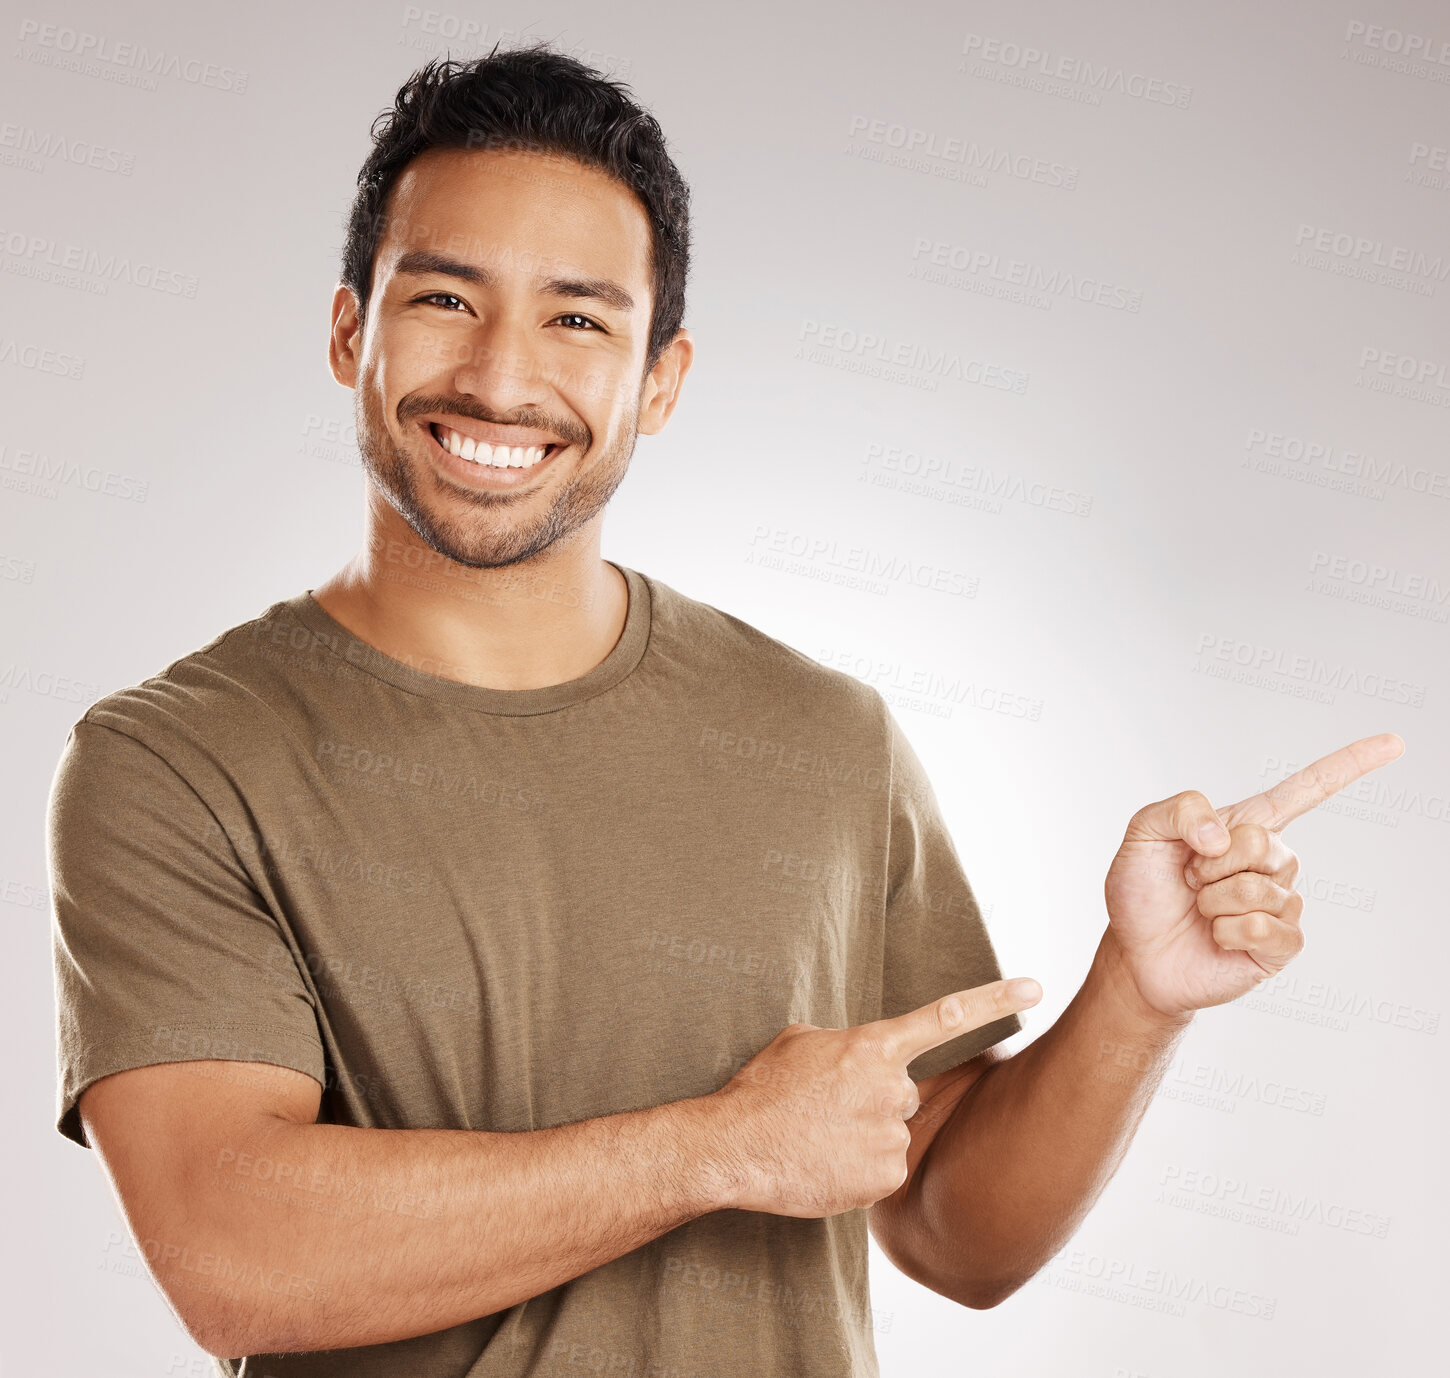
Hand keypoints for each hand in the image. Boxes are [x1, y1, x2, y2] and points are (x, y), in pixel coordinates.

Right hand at [707, 977, 1041, 1216]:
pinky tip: (825, 1164)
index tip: (1035, 987)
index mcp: (872, 1047)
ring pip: (892, 1133)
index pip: (945, 1017)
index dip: (994, 1000)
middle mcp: (892, 1089)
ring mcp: (892, 1136)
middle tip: (828, 1110)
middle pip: (903, 1093)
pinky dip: (858, 1170)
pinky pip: (883, 1171)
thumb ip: (845, 1046)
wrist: (734, 1147)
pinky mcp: (885, 1179)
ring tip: (819, 1139)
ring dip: (864, 1137)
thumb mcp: (800, 1043)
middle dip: (874, 1101)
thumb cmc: (761, 1090)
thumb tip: (857, 1059)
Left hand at [1103, 733, 1404, 1017]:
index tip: (1391, 743)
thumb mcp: (1143, 834)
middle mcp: (1271, 862)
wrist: (1135, 954)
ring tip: (1198, 908)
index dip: (1348, 765)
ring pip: (1258, 889)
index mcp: (1244, 827)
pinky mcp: (1279, 944)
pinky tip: (1215, 936)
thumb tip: (1223, 836)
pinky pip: (1262, 927)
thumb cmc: (1142, 892)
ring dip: (1212, 900)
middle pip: (1260, 843)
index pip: (1305, 791)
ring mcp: (1279, 903)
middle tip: (1189, 880)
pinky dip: (1224, 931)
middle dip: (1210, 864)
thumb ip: (1178, 811)